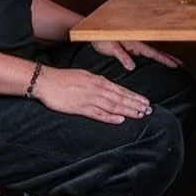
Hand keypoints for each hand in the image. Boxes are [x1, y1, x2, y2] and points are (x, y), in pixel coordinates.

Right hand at [35, 65, 152, 124]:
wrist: (47, 81)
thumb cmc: (64, 78)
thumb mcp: (85, 75)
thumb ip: (98, 82)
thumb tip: (108, 86)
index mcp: (99, 81)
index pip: (121, 90)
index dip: (135, 96)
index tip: (145, 101)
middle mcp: (97, 89)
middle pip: (121, 98)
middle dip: (136, 104)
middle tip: (148, 110)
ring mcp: (90, 99)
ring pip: (114, 105)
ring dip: (128, 111)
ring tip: (140, 115)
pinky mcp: (81, 108)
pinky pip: (99, 114)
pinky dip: (111, 117)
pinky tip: (120, 120)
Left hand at [90, 39, 179, 70]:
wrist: (93, 31)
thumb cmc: (101, 37)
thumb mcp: (111, 47)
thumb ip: (122, 56)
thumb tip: (132, 66)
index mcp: (134, 43)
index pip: (153, 53)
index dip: (164, 60)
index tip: (176, 65)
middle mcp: (137, 44)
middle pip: (157, 52)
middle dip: (169, 58)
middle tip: (181, 65)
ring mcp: (135, 45)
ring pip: (153, 52)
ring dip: (163, 57)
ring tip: (173, 63)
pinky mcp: (131, 47)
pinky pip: (146, 53)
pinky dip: (154, 57)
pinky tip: (156, 61)